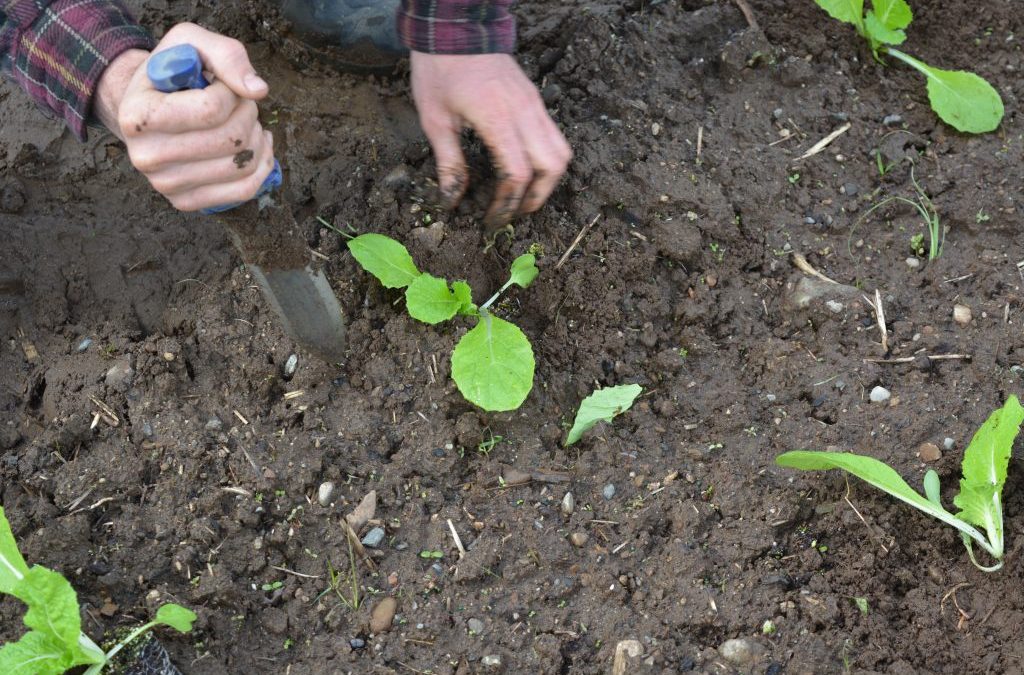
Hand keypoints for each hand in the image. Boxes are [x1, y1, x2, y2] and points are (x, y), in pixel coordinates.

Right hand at [94, 23, 274, 211]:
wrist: (148, 111)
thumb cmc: (172, 74)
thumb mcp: (190, 44)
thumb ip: (226, 55)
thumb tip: (258, 90)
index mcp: (137, 115)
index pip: (212, 110)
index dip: (230, 92)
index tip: (222, 86)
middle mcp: (145, 156)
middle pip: (231, 140)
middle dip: (247, 114)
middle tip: (239, 103)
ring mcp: (165, 185)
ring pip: (242, 165)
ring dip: (256, 137)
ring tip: (244, 122)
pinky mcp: (186, 202)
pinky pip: (245, 190)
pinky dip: (262, 164)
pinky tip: (256, 145)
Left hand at [410, 52, 571, 228]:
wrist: (456, 27)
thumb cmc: (440, 71)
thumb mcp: (435, 120)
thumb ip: (449, 163)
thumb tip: (453, 200)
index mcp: (497, 118)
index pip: (517, 172)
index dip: (507, 203)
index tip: (492, 219)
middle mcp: (524, 112)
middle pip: (552, 167)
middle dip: (536, 197)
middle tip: (512, 212)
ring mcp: (535, 104)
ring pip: (561, 152)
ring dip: (547, 180)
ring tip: (523, 195)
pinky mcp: (535, 100)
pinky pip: (554, 137)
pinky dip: (546, 161)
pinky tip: (524, 169)